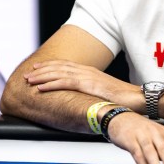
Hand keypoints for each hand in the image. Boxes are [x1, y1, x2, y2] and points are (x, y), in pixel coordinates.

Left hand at [24, 60, 143, 111]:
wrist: (135, 97)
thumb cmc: (122, 98)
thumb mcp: (104, 92)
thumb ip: (92, 92)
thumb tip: (85, 98)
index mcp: (90, 72)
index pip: (66, 65)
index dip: (51, 66)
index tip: (38, 68)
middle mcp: (87, 71)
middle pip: (59, 67)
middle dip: (42, 69)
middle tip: (28, 73)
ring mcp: (87, 76)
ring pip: (59, 73)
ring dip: (42, 76)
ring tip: (29, 80)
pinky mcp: (88, 84)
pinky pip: (65, 83)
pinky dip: (50, 84)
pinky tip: (40, 88)